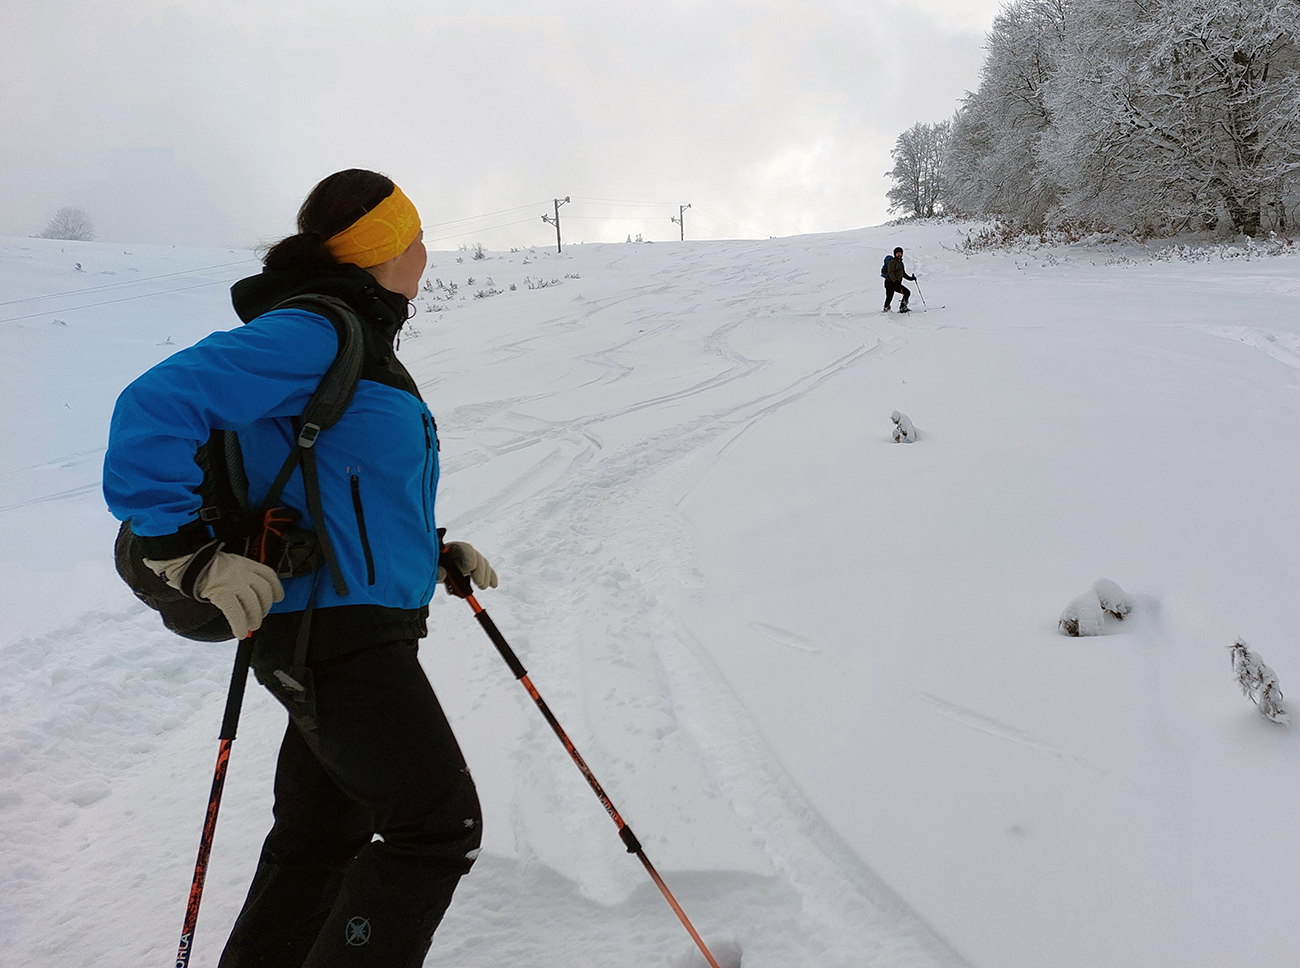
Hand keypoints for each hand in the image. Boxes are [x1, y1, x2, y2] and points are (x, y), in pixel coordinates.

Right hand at [146, 544, 283, 638]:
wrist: (186, 561)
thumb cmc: (205, 565)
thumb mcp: (229, 563)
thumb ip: (242, 575)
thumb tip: (252, 595)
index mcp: (245, 563)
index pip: (269, 575)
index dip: (276, 588)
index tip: (278, 598)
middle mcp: (243, 572)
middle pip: (264, 592)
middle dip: (265, 607)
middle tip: (259, 616)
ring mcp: (233, 583)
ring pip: (253, 604)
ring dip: (255, 619)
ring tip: (251, 626)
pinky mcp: (221, 593)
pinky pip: (236, 613)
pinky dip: (239, 625)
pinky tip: (240, 633)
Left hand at [438, 541, 497, 591]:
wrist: (437, 570)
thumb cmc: (434, 567)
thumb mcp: (432, 569)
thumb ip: (436, 571)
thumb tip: (442, 574)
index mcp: (452, 548)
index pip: (464, 549)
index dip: (469, 558)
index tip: (469, 569)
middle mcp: (464, 552)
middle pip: (476, 557)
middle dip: (479, 570)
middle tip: (478, 583)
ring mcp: (472, 560)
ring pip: (483, 565)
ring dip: (485, 576)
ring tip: (482, 587)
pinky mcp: (477, 569)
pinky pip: (486, 572)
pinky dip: (491, 578)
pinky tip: (494, 585)